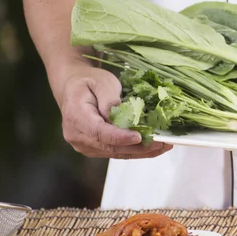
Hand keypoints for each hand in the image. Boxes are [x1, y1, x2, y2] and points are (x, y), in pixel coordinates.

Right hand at [58, 65, 172, 158]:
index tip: (139, 137)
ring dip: (141, 152)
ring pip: (116, 153)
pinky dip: (136, 151)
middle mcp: (77, 135)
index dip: (120, 137)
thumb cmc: (89, 82)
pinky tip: (153, 148)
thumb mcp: (100, 82)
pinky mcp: (95, 149)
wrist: (74, 89)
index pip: (99, 132)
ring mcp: (85, 145)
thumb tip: (120, 115)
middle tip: (161, 143)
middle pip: (110, 146)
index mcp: (76, 116)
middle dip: (138, 147)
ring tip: (163, 146)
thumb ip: (109, 99)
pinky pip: (116, 152)